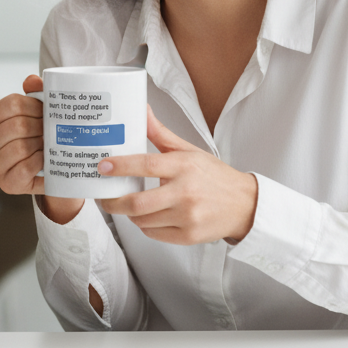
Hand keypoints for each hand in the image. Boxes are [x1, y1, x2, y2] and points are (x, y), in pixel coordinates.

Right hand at [0, 74, 44, 195]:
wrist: (50, 168)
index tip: (45, 112)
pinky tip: (45, 159)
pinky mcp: (6, 183)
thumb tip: (32, 81)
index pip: (11, 105)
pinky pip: (24, 168)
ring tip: (48, 144)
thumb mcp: (38, 111)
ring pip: (20, 147)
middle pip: (17, 126)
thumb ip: (35, 92)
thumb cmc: (40, 135)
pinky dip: (39, 161)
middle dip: (40, 127)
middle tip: (50, 129)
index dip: (34, 106)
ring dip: (40, 145)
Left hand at [97, 105, 258, 244]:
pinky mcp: (189, 236)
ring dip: (129, 214)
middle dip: (113, 202)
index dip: (121, 166)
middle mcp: (185, 192)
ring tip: (126, 205)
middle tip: (104, 198)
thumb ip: (161, 134)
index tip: (103, 166)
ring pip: (142, 220)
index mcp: (183, 166)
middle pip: (138, 202)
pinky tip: (146, 217)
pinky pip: (154, 234)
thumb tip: (143, 111)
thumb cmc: (214, 176)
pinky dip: (144, 226)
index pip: (146, 165)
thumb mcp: (189, 151)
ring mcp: (187, 217)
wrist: (244, 205)